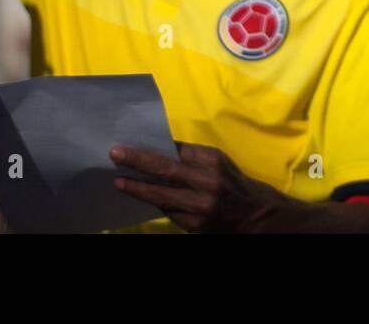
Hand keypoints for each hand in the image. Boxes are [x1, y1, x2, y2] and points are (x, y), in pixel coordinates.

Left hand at [111, 142, 277, 232]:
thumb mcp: (217, 161)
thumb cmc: (231, 180)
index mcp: (212, 161)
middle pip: (165, 170)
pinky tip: (141, 197)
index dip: (151, 149)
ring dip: (138, 188)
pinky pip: (168, 211)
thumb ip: (192, 156)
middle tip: (116, 154)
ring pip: (161, 195)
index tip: (129, 144)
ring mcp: (199, 206)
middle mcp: (206, 182)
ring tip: (119, 182)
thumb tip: (161, 147)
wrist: (252, 212)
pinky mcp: (194, 224)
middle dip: (138, 162)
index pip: (176, 151)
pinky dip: (155, 203)